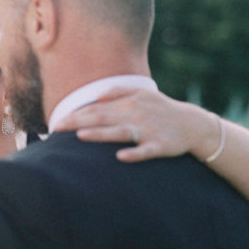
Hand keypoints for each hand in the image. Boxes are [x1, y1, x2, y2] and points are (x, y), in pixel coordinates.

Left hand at [55, 86, 219, 162]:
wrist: (192, 124)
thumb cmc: (160, 109)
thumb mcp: (142, 94)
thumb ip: (118, 91)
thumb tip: (96, 94)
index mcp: (129, 103)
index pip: (97, 108)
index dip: (76, 114)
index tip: (57, 121)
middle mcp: (136, 115)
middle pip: (103, 118)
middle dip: (79, 122)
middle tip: (58, 128)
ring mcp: (148, 130)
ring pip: (121, 132)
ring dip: (101, 134)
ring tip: (81, 136)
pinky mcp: (160, 145)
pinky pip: (146, 151)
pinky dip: (135, 153)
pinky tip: (121, 157)